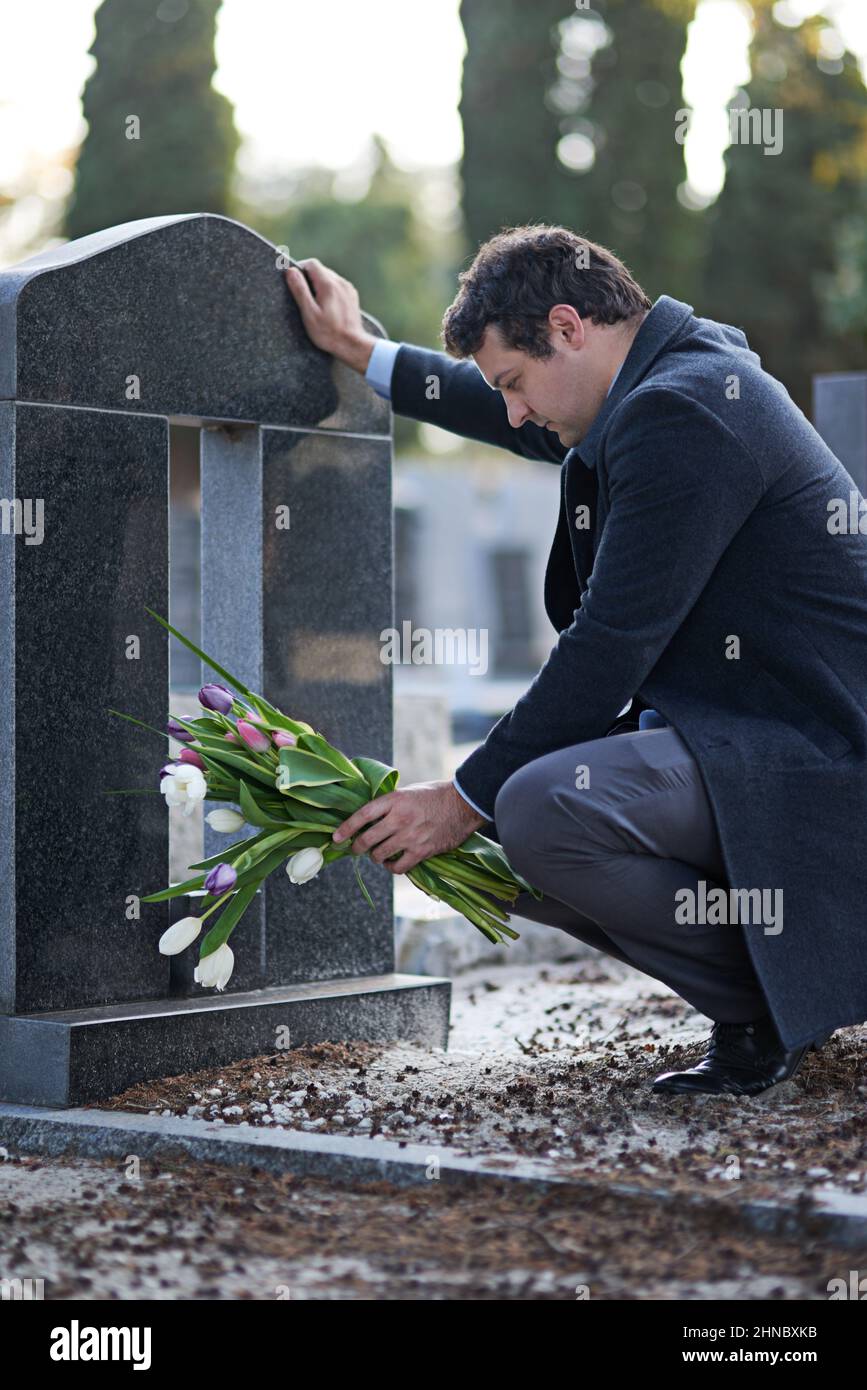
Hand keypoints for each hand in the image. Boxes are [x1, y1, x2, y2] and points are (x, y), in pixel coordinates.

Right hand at [284, 258, 376, 372]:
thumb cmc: (329, 333)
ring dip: (319, 285)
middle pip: (321, 270)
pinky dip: (329, 291)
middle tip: (303, 296)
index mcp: (329, 284)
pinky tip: (327, 307)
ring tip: (315, 304)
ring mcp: (348, 289)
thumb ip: (300, 290)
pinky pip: (337, 286)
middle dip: (309, 278)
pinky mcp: (352, 296)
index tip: (294, 280)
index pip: (312, 264)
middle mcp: (340, 282)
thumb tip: (290, 271)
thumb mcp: (309, 313)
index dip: (300, 268)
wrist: (352, 345)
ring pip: (329, 278)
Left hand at [331, 780, 487, 874]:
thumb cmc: (435, 795)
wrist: (463, 804)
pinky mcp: (422, 851)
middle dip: (356, 847)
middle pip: (368, 839)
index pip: (362, 816)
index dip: (346, 828)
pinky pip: (398, 867)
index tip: (336, 837)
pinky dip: (392, 868)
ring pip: (380, 855)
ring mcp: (410, 836)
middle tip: (354, 849)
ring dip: (375, 857)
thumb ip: (390, 804)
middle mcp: (400, 819)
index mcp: (394, 800)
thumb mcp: (408, 792)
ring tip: (378, 854)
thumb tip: (370, 817)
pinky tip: (393, 863)